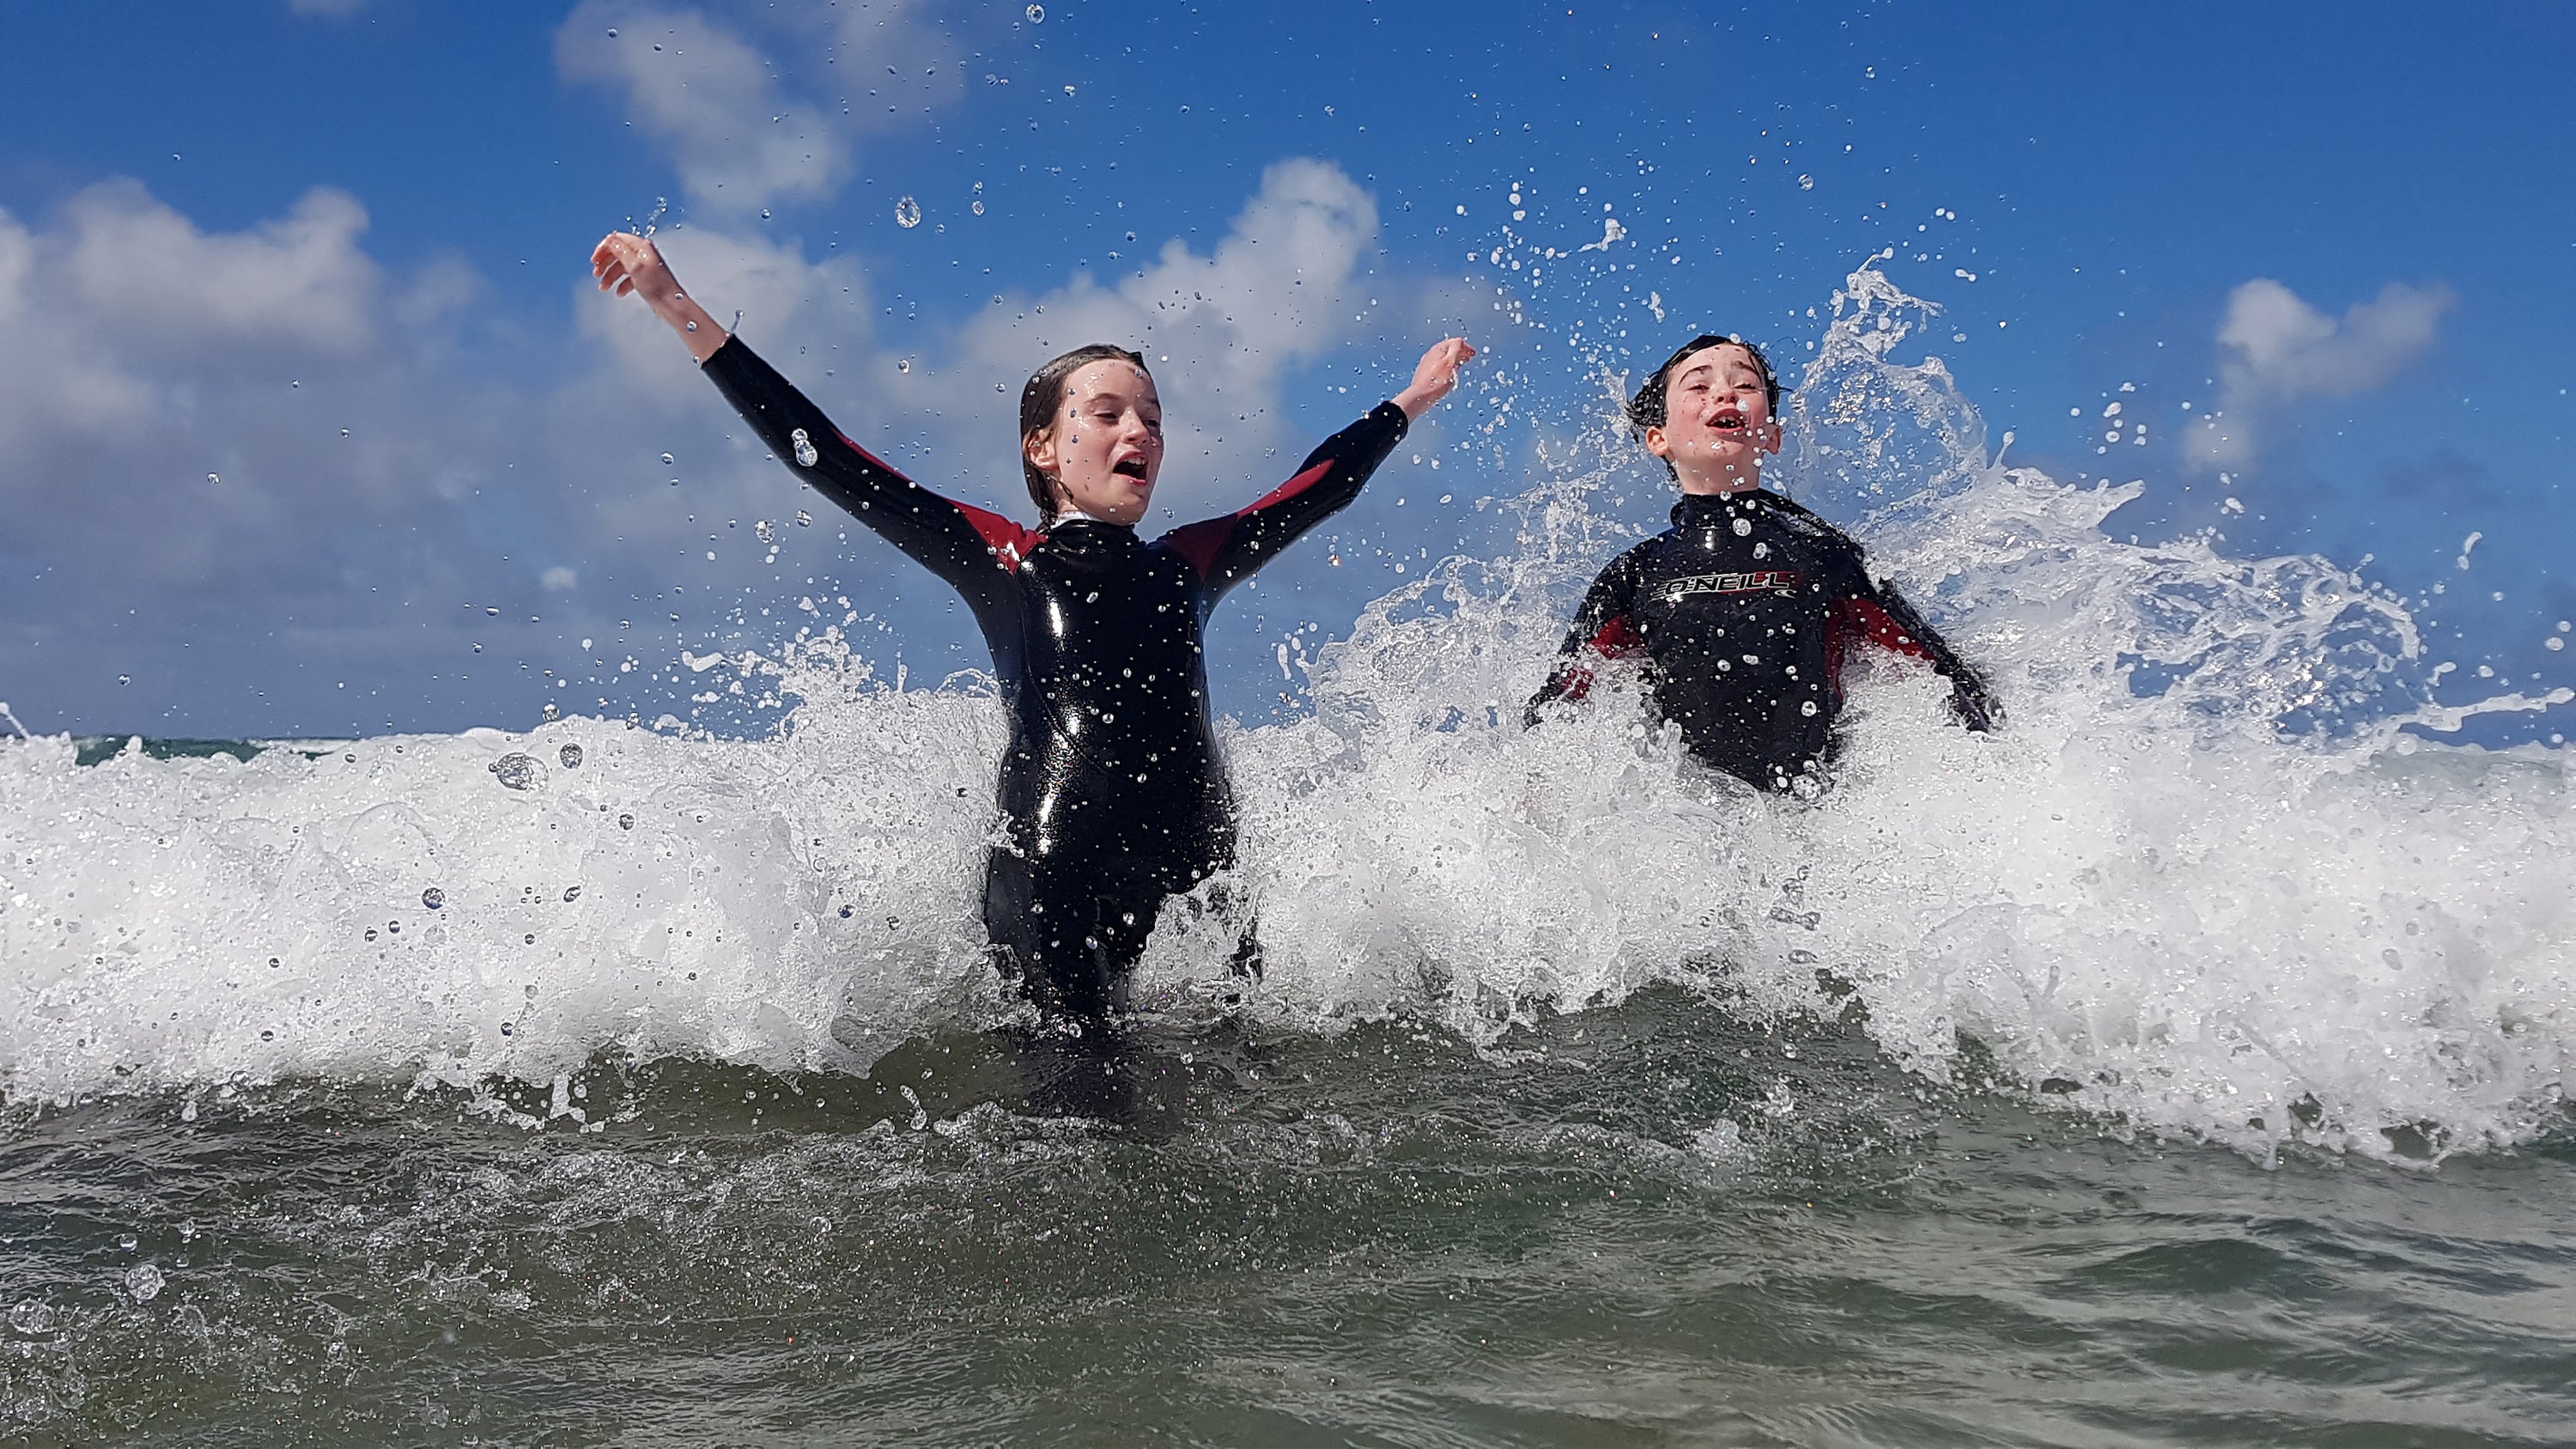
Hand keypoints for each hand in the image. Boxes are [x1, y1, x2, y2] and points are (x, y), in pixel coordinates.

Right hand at [591, 231, 727, 361]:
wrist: (671, 305)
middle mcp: (643, 254)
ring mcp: (644, 266)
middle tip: (596, 274)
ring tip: (604, 287)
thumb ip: (621, 251)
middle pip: (617, 252)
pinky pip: (629, 277)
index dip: (603, 249)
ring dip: (610, 276)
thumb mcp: (634, 267)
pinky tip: (619, 293)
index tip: (595, 260)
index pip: (616, 239)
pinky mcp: (646, 278)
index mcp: (642, 247)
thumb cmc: (657, 287)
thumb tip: (610, 240)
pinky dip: (621, 284)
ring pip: (621, 266)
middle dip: (605, 263)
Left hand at [1393, 337, 1476, 420]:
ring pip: (1443, 358)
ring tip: (1461, 365)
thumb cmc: (1436, 381)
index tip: (1473, 353)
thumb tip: (1460, 342)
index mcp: (1438, 349)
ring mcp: (1427, 364)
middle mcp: (1431, 354)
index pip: (1455, 342)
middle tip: (1468, 357)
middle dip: (1460, 352)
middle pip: (1448, 349)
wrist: (1420, 396)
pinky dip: (1447, 367)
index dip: (1466, 347)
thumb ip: (1456, 349)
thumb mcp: (1450, 362)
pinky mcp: (1425, 374)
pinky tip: (1449, 375)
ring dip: (1454, 360)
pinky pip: (1439, 366)